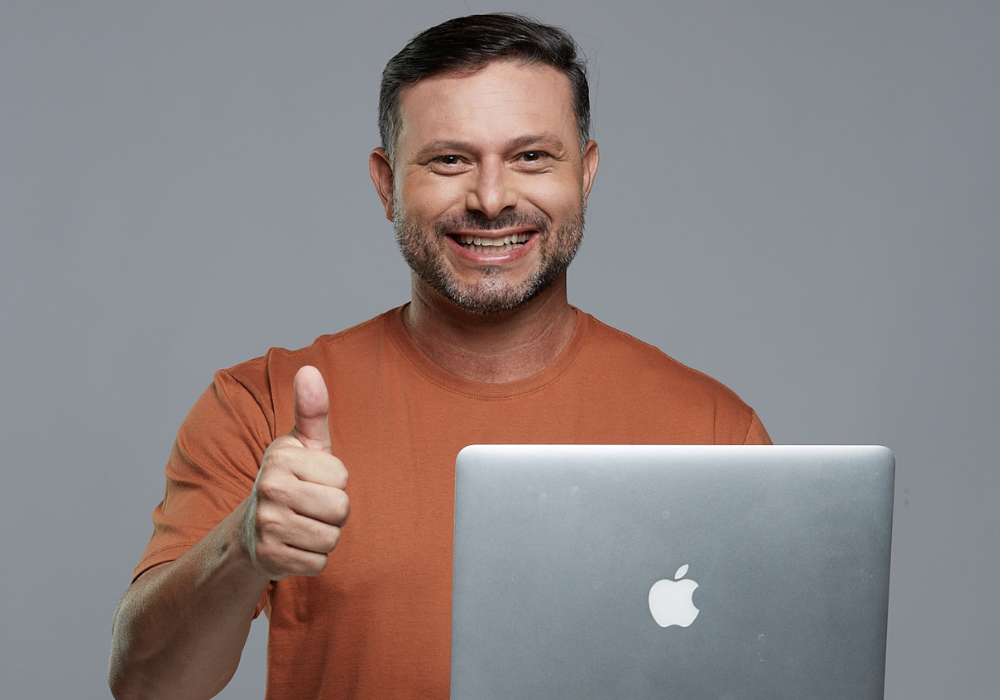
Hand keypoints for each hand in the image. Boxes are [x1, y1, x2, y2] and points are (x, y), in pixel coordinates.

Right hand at [240, 365, 349, 579]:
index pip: (342, 478)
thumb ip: (312, 409)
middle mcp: (269, 489)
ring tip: (304, 525)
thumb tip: (310, 369)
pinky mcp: (269, 558)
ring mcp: (267, 525)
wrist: (251, 530)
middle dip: (334, 512)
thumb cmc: (291, 479)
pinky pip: (318, 563)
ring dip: (325, 536)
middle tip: (311, 507)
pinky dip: (312, 559)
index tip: (313, 481)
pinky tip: (294, 546)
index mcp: (280, 458)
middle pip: (341, 509)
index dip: (335, 483)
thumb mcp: (302, 444)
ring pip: (331, 538)